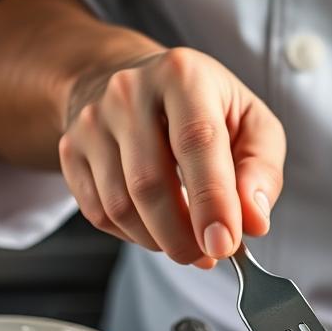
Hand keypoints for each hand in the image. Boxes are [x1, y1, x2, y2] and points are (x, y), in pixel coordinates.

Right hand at [58, 47, 284, 266]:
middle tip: (208, 255)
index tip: (224, 244)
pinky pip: (99, 213)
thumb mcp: (251, 122)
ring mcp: (92, 121)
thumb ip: (261, 170)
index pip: (196, 143)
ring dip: (160, 240)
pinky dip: (134, 236)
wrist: (137, 83)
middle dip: (183, 235)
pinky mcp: (70, 150)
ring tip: (188, 242)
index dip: (212, 201)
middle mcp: (129, 92)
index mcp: (183, 76)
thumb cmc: (205, 107)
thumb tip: (253, 221)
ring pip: (120, 206)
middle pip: (150, 183)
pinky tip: (157, 229)